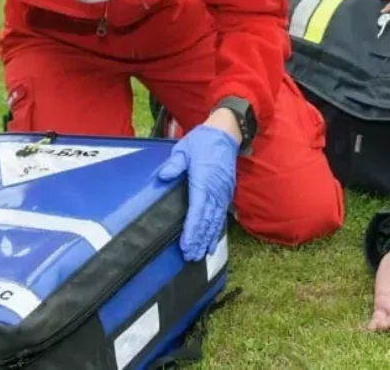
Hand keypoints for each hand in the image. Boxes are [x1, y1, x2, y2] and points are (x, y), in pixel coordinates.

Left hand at [158, 124, 239, 260]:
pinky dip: (216, 230)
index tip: (186, 244)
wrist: (226, 133)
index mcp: (203, 180)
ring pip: (215, 220)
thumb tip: (163, 176)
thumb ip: (175, 164)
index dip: (191, 229)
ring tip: (200, 255)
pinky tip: (212, 242)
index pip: (197, 209)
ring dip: (208, 239)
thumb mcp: (184, 149)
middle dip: (199, 240)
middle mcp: (215, 190)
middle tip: (190, 256)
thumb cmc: (203, 141)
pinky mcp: (226, 193)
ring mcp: (222, 192)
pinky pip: (221, 216)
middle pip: (207, 220)